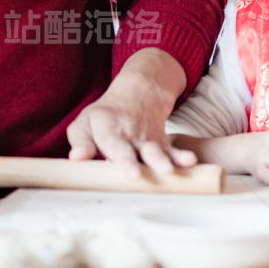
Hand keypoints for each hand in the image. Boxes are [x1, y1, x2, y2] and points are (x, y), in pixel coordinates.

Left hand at [67, 49, 194, 178]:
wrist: (140, 91)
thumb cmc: (105, 115)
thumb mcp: (85, 123)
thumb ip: (80, 141)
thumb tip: (77, 158)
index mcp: (110, 130)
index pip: (115, 145)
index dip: (123, 160)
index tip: (131, 174)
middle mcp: (131, 136)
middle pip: (137, 151)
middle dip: (140, 163)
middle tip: (141, 176)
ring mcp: (148, 140)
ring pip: (157, 151)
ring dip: (164, 161)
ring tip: (170, 171)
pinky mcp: (161, 144)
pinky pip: (173, 150)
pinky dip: (182, 156)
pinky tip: (191, 162)